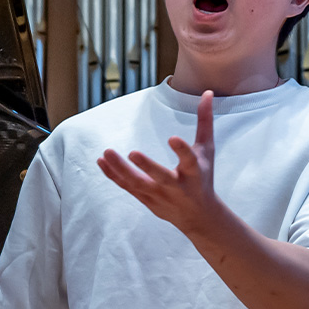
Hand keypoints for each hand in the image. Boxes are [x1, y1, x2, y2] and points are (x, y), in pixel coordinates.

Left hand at [97, 90, 217, 235]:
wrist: (199, 216)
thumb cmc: (203, 178)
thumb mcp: (207, 151)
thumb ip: (205, 122)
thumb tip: (207, 92)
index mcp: (193, 173)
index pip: (189, 160)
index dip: (181, 150)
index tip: (172, 138)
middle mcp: (176, 186)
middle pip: (160, 177)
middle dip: (147, 167)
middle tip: (132, 153)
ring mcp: (159, 195)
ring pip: (138, 184)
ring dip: (120, 170)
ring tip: (105, 153)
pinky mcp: (146, 200)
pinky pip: (127, 187)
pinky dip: (113, 175)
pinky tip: (101, 161)